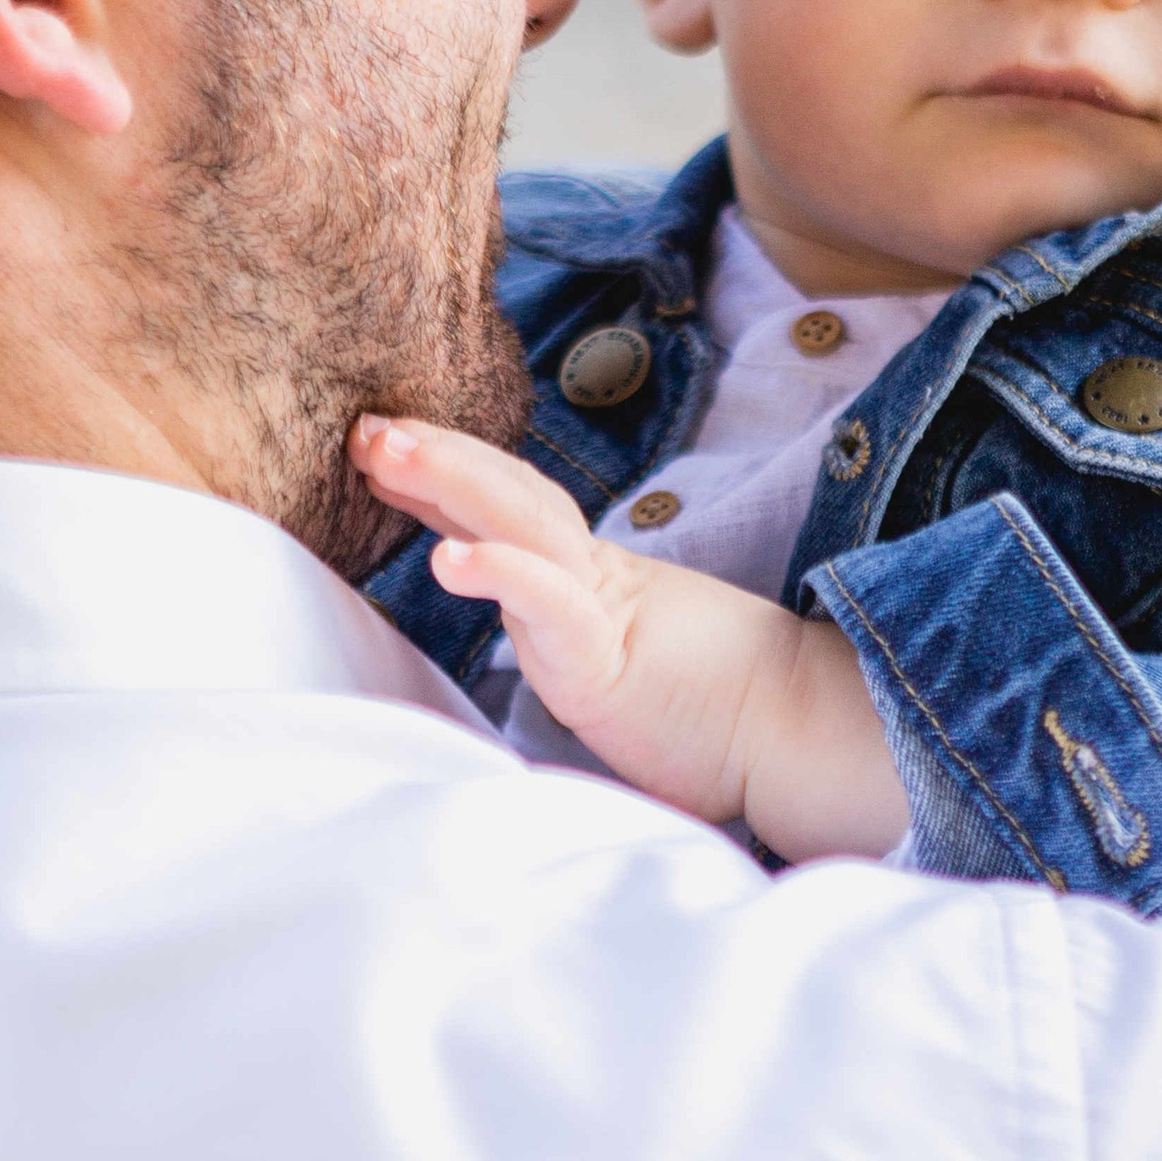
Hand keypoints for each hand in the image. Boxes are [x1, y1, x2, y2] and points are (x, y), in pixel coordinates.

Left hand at [351, 417, 908, 859]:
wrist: (796, 734)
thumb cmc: (711, 713)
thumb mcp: (617, 668)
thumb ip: (570, 650)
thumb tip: (532, 651)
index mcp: (587, 584)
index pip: (508, 511)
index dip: (445, 475)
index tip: (382, 447)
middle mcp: (588, 583)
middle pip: (507, 497)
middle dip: (433, 456)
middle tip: (365, 425)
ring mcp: (599, 613)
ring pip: (520, 523)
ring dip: (450, 479)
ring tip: (384, 451)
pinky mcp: (609, 661)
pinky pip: (551, 605)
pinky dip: (502, 571)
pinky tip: (450, 556)